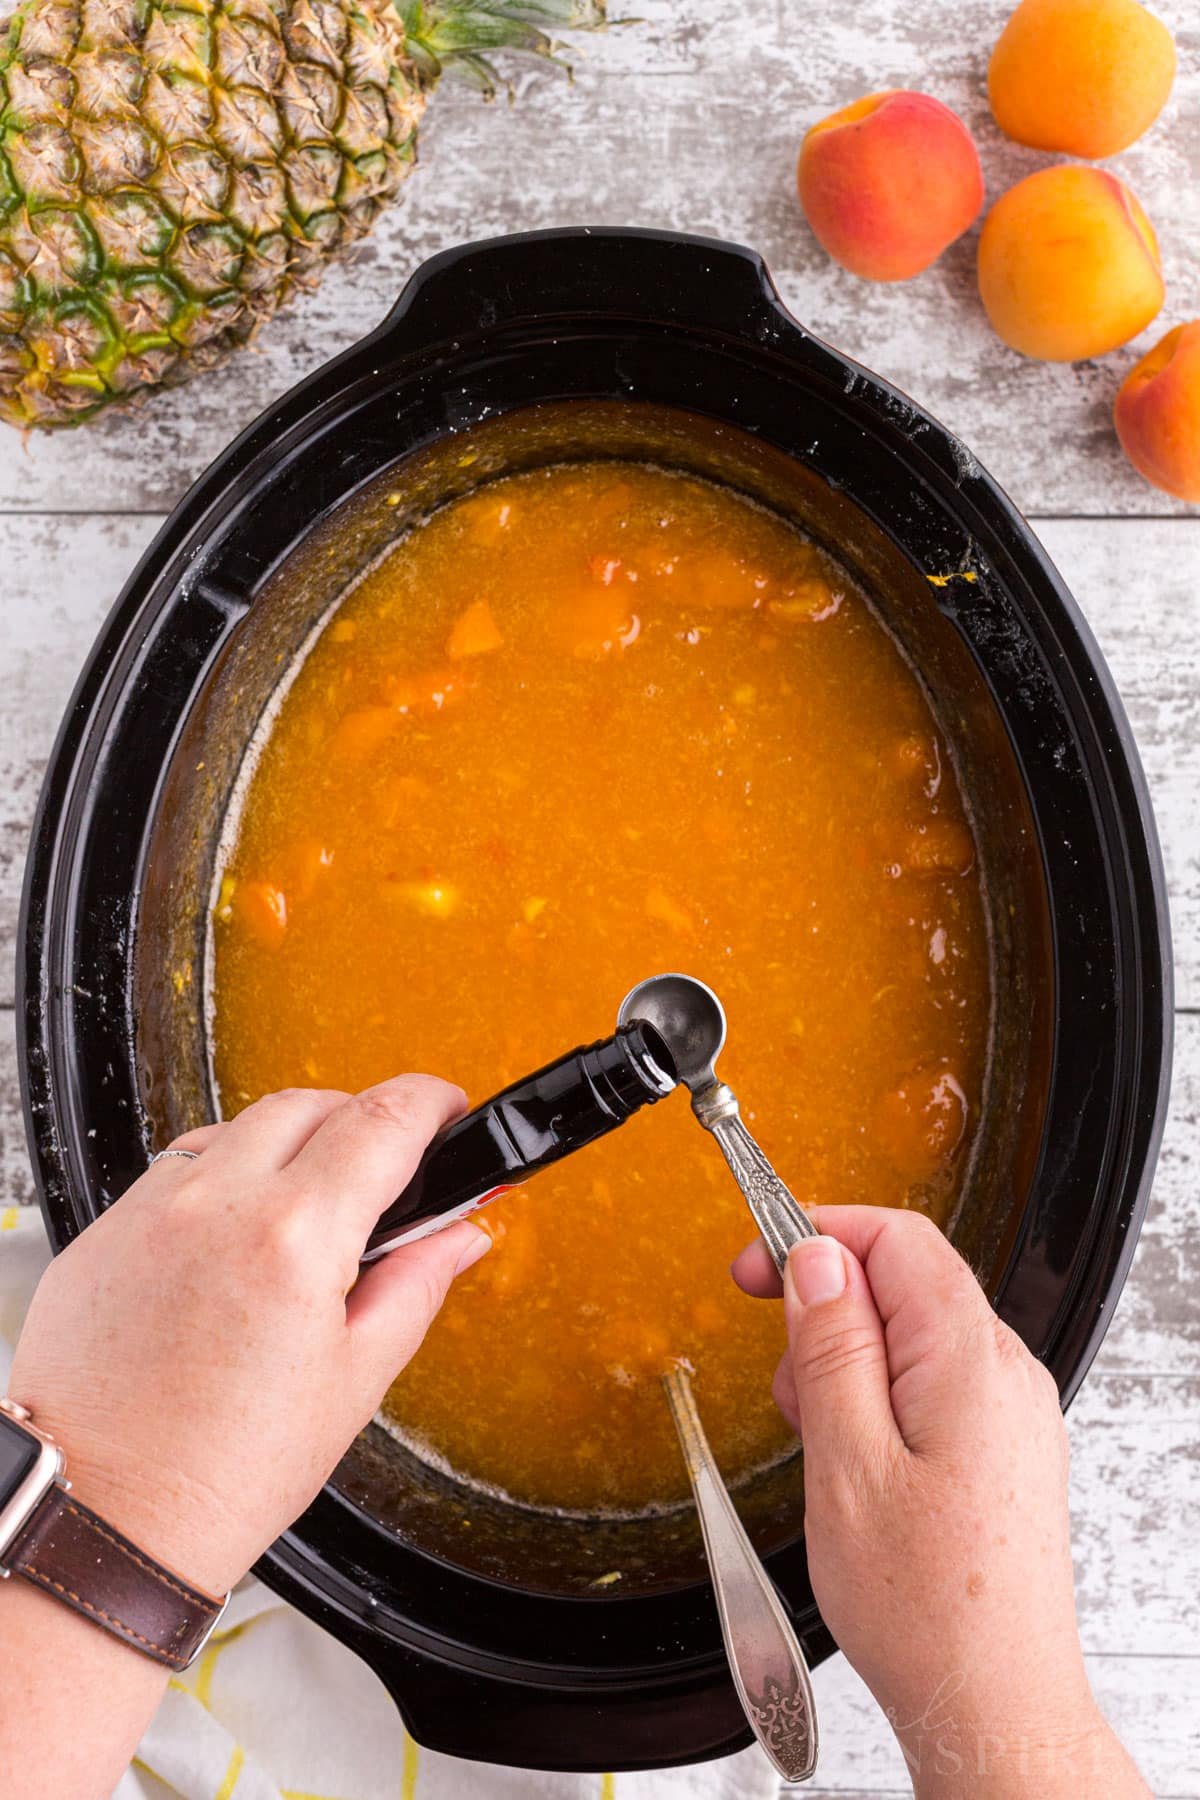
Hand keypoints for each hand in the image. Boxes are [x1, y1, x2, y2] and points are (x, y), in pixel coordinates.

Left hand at [8, 1075, 489, 1597]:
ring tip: (306, 1220)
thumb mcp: (353, 1382)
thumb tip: (457, 1236)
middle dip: (360, 1121)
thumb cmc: (220, 1474)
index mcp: (293, 1238)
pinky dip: (219, 1184)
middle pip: (308, 1105)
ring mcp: (148, 1212)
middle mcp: (213, 1205)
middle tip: (386, 1175)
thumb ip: (415, 1285)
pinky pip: (174, 1172)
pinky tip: (234, 1246)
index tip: (446, 1110)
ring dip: (285, 1149)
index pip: (382, 1119)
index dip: (431, 1101)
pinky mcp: (101, 1234)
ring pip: (235, 1129)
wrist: (100, 1523)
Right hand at [733, 1209, 1147, 1798]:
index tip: (754, 1261)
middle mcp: (1005, 1374)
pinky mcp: (1002, 1449)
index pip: (897, 1238)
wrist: (992, 1701)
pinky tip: (853, 1464)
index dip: (816, 1233)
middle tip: (790, 1390)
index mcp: (970, 1360)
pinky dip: (875, 1402)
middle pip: (902, 1283)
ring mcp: (1010, 1413)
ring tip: (823, 1448)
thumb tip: (815, 1259)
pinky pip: (929, 1385)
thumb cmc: (927, 1606)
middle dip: (826, 1316)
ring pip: (910, 1337)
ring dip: (846, 1367)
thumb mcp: (847, 1465)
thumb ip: (831, 1348)